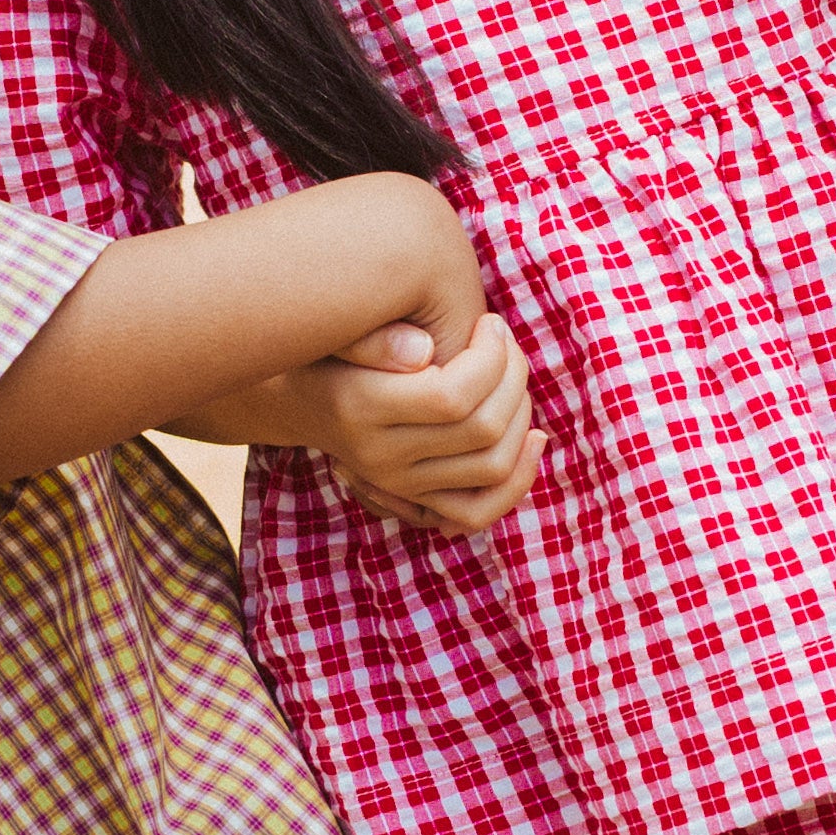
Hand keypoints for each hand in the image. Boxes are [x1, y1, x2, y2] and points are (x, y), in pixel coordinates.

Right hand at [312, 310, 543, 532]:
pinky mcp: (417, 500)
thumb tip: (425, 351)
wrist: (301, 401)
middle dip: (513, 378)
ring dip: (523, 415)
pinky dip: (519, 478)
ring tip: (513, 376)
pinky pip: (480, 510)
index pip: (453, 396)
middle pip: (483, 430)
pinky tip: (534, 436)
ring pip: (493, 466)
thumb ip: (374, 336)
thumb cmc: (329, 348)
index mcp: (361, 407)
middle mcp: (380, 457)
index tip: (490, 324)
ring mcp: (400, 485)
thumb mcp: (340, 331)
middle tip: (506, 344)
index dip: (490, 358)